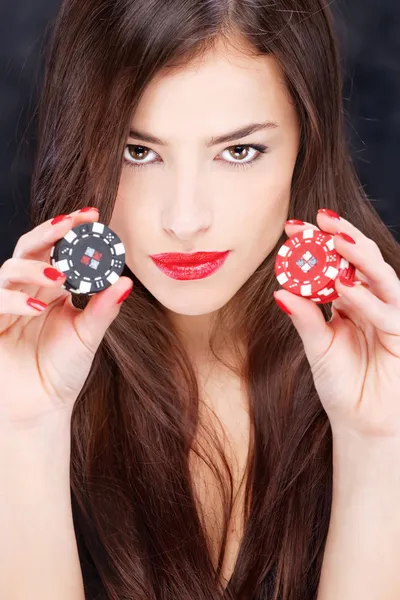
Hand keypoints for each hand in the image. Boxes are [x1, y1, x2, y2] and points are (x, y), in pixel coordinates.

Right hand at [0, 208, 132, 427]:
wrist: (41, 406)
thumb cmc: (62, 370)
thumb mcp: (88, 336)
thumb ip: (103, 308)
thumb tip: (126, 281)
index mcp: (53, 290)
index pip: (59, 250)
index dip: (73, 232)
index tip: (95, 217)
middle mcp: (30, 291)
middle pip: (31, 247)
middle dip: (51, 230)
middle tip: (74, 221)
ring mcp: (9, 305)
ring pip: (10, 269)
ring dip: (35, 267)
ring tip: (60, 276)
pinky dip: (15, 299)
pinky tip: (38, 306)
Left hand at [274, 208, 399, 439]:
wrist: (362, 422)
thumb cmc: (341, 384)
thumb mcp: (317, 347)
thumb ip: (305, 319)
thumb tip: (280, 291)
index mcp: (349, 300)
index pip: (335, 264)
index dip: (317, 244)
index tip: (292, 227)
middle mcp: (370, 302)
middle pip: (361, 260)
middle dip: (341, 236)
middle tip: (318, 219)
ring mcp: (388, 315)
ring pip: (381, 276)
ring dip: (359, 256)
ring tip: (334, 239)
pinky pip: (387, 312)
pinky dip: (367, 300)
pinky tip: (346, 289)